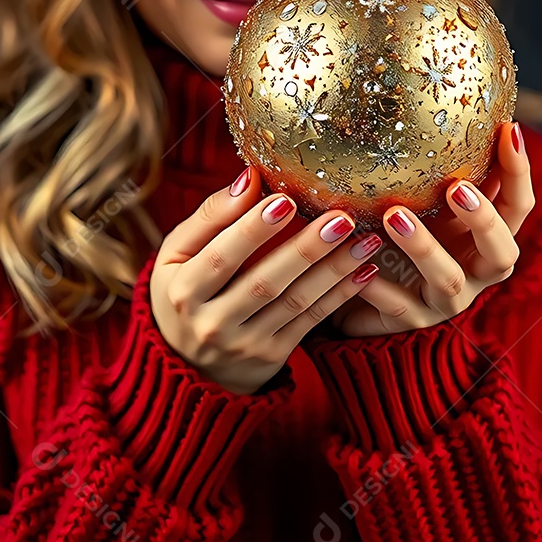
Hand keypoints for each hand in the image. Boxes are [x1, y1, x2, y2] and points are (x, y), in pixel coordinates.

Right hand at [149, 166, 386, 394]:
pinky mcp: (273, 356)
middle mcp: (212, 324)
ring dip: (334, 270)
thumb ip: (210, 217)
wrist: (189, 364)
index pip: (220, 257)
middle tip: (340, 219)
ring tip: (365, 240)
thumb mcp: (176, 254)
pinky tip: (365, 270)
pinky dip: (340, 295)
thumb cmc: (184, 290)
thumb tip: (249, 178)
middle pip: (264, 283)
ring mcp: (245, 344)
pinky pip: (310, 321)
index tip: (284, 199)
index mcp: (182, 291)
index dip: (251, 230)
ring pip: (295, 302)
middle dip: (305, 250)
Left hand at [328, 121, 533, 336]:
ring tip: (394, 215)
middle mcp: (475, 272)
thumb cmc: (397, 232)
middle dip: (483, 220)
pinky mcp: (409, 324)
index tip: (508, 129)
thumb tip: (430, 95)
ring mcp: (445, 303)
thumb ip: (433, 165)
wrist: (363, 294)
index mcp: (485, 237)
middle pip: (501, 251)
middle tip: (457, 186)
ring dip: (425, 248)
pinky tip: (359, 267)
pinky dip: (379, 288)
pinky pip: (396, 309)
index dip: (520, 171)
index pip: (517, 206)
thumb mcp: (420, 198)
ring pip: (448, 280)